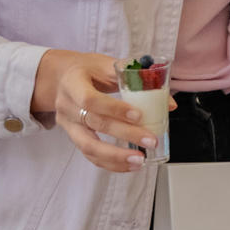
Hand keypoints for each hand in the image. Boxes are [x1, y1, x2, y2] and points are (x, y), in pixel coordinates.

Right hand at [32, 49, 155, 172]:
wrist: (60, 78)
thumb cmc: (87, 69)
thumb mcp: (107, 65)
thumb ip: (136, 80)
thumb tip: (170, 104)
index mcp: (73, 82)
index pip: (90, 99)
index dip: (114, 109)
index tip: (138, 115)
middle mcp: (66, 105)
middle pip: (95, 124)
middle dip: (125, 134)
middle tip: (151, 141)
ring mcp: (67, 124)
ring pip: (88, 146)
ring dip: (116, 157)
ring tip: (140, 160)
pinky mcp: (72, 136)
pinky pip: (89, 154)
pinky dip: (110, 163)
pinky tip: (129, 165)